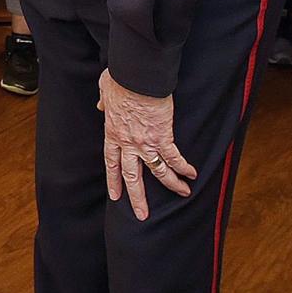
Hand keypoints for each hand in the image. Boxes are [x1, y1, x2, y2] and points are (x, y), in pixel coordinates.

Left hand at [97, 69, 196, 220]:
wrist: (135, 78)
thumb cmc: (120, 80)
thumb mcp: (105, 91)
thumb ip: (103, 102)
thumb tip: (100, 105)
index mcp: (112, 134)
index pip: (111, 163)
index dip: (114, 180)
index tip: (115, 196)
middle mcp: (127, 143)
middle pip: (132, 176)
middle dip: (137, 197)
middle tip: (141, 214)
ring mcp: (145, 142)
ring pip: (157, 171)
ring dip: (171, 184)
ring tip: (182, 193)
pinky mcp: (162, 137)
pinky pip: (174, 157)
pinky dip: (183, 167)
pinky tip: (191, 174)